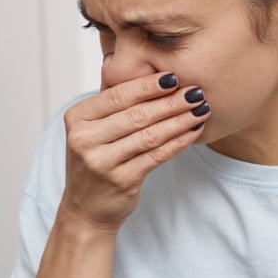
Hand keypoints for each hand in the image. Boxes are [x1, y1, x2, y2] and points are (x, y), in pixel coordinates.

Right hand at [58, 72, 209, 232]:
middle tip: (196, 91)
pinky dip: (178, 141)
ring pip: (149, 134)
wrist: (85, 208)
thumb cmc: (95, 160)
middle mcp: (84, 139)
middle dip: (170, 102)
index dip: (148, 85)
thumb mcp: (91, 129)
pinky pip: (157, 155)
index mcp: (76, 118)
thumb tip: (148, 69)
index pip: (117, 96)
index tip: (174, 76)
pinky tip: (193, 131)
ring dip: (179, 120)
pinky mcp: (121, 180)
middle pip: (135, 114)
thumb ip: (112, 103)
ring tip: (201, 109)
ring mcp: (101, 162)